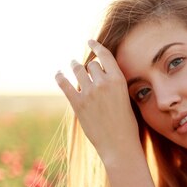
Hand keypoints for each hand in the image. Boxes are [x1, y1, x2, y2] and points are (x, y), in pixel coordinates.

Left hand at [55, 40, 138, 164]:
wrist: (119, 145)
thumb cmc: (127, 125)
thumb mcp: (126, 99)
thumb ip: (114, 85)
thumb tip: (100, 75)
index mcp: (118, 80)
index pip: (105, 56)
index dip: (96, 46)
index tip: (90, 41)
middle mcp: (103, 83)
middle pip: (92, 65)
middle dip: (90, 65)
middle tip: (86, 66)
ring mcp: (89, 93)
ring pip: (78, 70)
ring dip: (75, 66)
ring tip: (72, 64)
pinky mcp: (77, 104)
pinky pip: (64, 84)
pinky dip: (60, 77)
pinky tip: (58, 74)